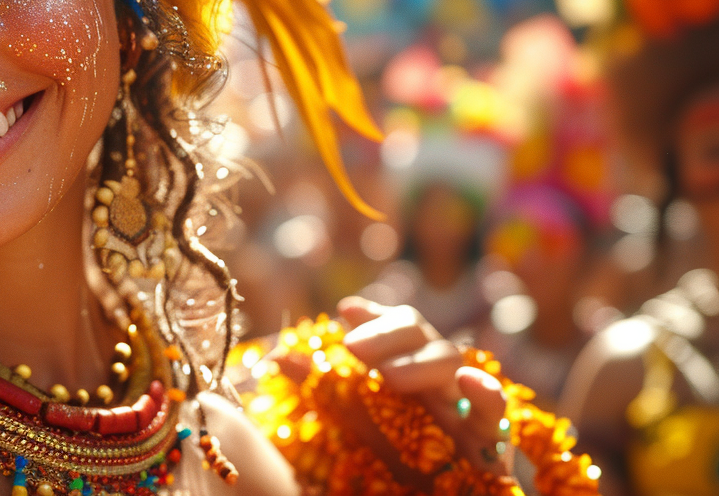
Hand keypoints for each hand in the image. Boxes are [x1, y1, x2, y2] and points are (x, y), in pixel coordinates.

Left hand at [339, 296, 511, 475]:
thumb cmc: (397, 463)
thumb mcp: (353, 423)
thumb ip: (321, 388)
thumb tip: (278, 355)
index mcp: (406, 370)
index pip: (397, 327)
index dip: (376, 316)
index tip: (347, 311)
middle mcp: (434, 380)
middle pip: (420, 333)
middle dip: (387, 333)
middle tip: (353, 347)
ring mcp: (461, 405)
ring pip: (451, 360)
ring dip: (419, 361)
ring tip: (388, 376)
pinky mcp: (489, 441)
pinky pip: (495, 413)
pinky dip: (487, 394)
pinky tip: (470, 380)